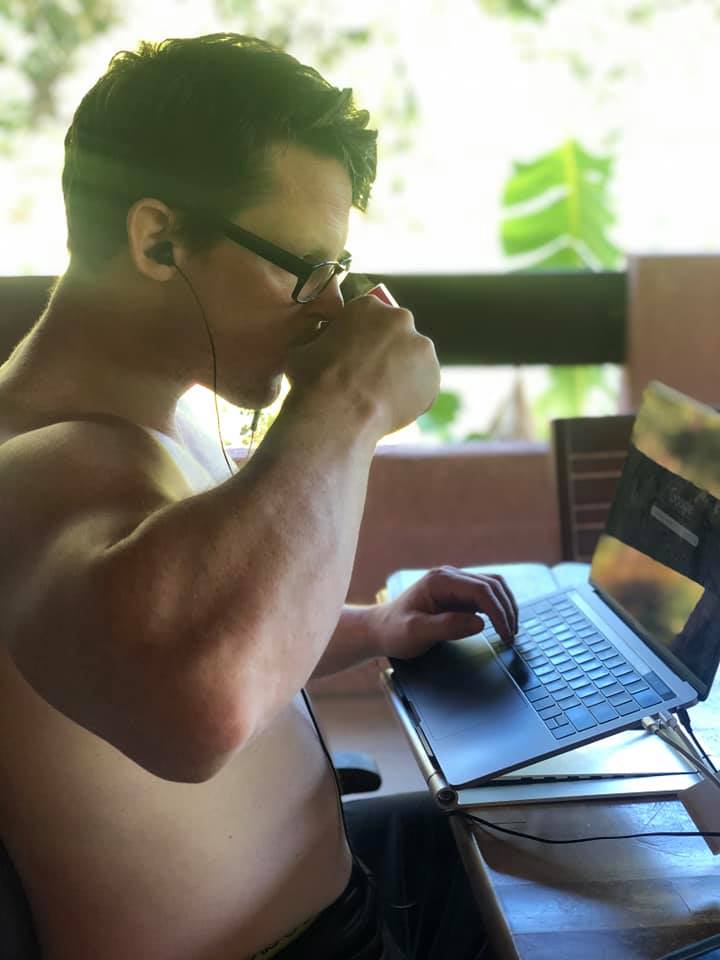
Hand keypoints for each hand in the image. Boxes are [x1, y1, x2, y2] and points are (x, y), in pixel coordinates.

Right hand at [285, 293, 439, 437]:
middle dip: (388, 353)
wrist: (338, 412)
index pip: (371, 318)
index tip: (356, 357)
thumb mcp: (304, 348)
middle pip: (397, 336)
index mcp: (368, 306)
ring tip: (380, 398)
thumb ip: (320, 341)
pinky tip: (391, 409)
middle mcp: (400, 319)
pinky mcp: (434, 376)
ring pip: (413, 360)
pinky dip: (413, 397)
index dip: (363, 339)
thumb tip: (317, 345)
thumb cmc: (314, 380)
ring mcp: (421, 347)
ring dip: (402, 374)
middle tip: (370, 378)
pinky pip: (424, 386)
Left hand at [374, 565, 518, 660]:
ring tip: (510, 632)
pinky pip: (485, 596)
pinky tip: (501, 625)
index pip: (481, 590)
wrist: (380, 630)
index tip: (506, 634)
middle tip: (512, 637)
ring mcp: (455, 584)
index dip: (498, 611)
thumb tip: (480, 623)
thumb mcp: (416, 633)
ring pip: (493, 588)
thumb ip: (446, 627)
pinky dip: (497, 609)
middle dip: (506, 610)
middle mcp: (450, 577)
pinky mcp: (458, 595)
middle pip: (492, 585)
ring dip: (505, 607)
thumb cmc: (394, 631)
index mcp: (440, 581)